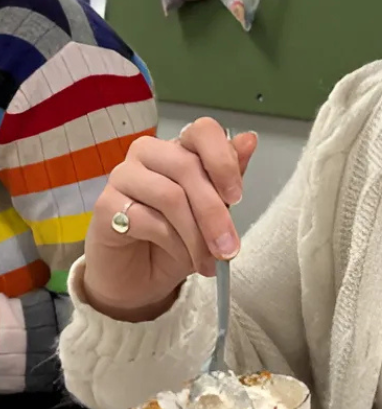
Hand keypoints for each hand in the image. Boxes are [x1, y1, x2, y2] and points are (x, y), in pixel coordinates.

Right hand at [82, 120, 257, 321]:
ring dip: (196, 236)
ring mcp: (123, 176)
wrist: (140, 278)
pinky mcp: (105, 204)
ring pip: (170, 196)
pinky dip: (174, 245)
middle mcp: (148, 154)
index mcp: (179, 149)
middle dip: (214, 213)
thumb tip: (249, 139)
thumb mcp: (213, 214)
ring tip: (208, 262)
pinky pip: (148, 220)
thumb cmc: (177, 241)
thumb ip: (229, 179)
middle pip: (187, 167)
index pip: (203, 130)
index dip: (223, 161)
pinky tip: (183, 259)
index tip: (236, 197)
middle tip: (228, 248)